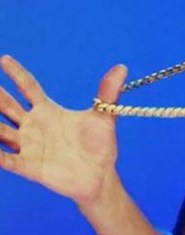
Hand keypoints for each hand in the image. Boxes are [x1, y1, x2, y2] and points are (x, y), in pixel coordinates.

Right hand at [0, 55, 126, 205]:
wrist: (100, 176)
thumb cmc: (100, 145)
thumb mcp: (104, 116)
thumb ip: (108, 93)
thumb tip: (122, 68)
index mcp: (48, 111)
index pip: (28, 87)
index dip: (16, 73)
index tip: (4, 58)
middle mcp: (33, 126)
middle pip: (7, 106)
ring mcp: (28, 145)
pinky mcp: (27, 166)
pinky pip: (5, 159)